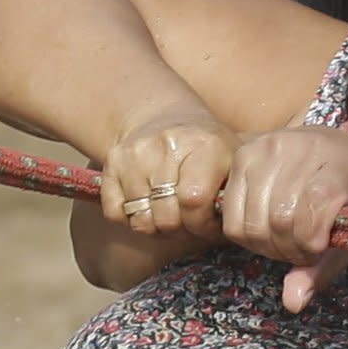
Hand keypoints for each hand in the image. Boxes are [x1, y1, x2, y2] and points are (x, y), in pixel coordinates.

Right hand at [102, 110, 233, 244]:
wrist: (164, 118)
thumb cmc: (207, 150)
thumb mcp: (232, 159)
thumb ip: (236, 191)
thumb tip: (235, 226)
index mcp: (205, 145)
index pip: (194, 202)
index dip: (202, 226)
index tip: (209, 226)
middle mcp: (166, 146)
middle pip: (167, 217)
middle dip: (181, 230)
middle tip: (189, 224)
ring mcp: (134, 154)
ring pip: (141, 220)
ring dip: (157, 228)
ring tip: (171, 217)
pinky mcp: (111, 163)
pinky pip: (115, 213)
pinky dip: (131, 221)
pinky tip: (149, 210)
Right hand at [222, 125, 347, 311]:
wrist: (338, 150)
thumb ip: (325, 269)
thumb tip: (293, 303)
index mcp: (338, 167)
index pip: (311, 218)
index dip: (310, 246)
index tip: (319, 249)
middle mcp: (301, 151)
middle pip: (278, 222)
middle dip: (287, 250)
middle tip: (300, 249)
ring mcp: (268, 148)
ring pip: (251, 222)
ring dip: (265, 245)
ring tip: (283, 239)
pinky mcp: (242, 154)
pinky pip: (230, 214)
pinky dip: (245, 233)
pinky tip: (264, 228)